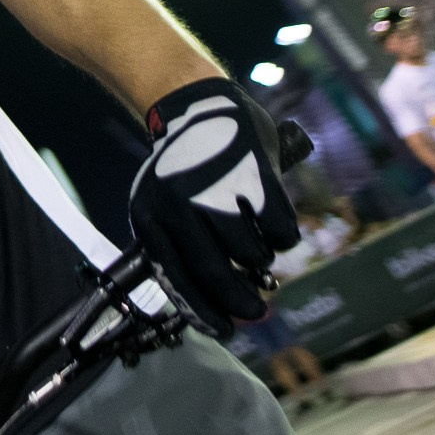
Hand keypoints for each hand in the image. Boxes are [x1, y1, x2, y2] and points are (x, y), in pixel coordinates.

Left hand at [129, 78, 299, 337]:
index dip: (203, 312)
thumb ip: (182, 249)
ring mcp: (218, 191)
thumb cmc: (182, 166)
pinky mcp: (254, 176)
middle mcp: (181, 208)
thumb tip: (215, 304)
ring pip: (250, 253)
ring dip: (259, 260)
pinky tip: (275, 231)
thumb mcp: (162, 206)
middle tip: (257, 311)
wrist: (194, 103)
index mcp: (152, 218)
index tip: (225, 330)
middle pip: (215, 274)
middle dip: (239, 301)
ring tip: (255, 250)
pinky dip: (282, 238)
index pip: (178, 279)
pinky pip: (279, 230)